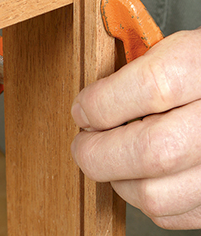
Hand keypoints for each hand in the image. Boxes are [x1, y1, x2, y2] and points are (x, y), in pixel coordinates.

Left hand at [71, 28, 200, 229]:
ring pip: (156, 195)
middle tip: (84, 143)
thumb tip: (93, 102)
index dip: (102, 103)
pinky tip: (142, 174)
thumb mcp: (180, 48)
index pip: (149, 87)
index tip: (83, 109)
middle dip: (97, 152)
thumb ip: (141, 69)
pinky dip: (146, 197)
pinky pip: (173, 214)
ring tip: (112, 158)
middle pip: (151, 152)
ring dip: (118, 179)